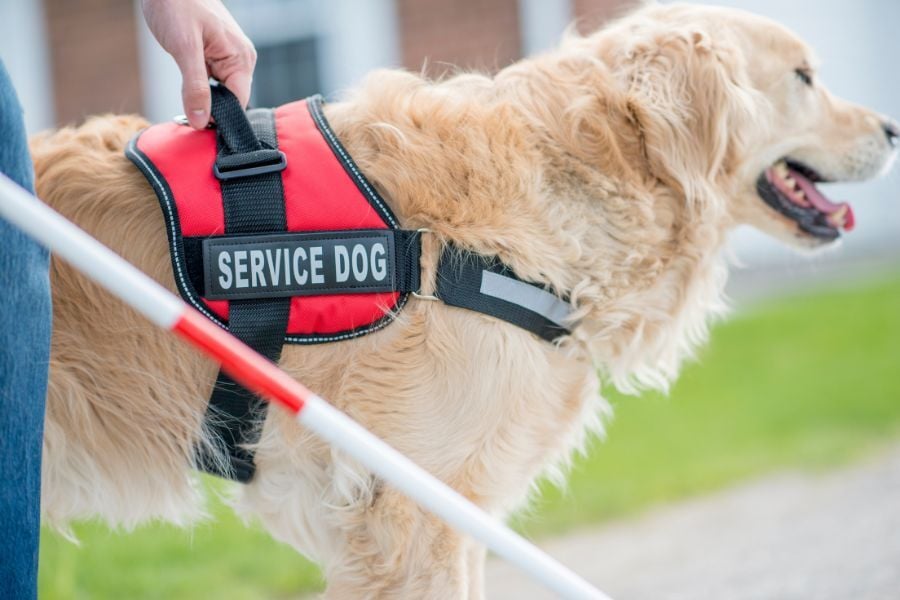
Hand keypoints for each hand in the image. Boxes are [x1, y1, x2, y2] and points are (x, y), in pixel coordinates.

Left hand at [141, 0, 256, 128]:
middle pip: (230, 100)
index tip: (198, 128)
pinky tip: (186, 87)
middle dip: (209, 109)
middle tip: (186, 117)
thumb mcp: (184, 47)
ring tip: (184, 99)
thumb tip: (201, 121)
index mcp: (241, 58)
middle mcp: (240, 59)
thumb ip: (195, 87)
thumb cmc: (177, 3)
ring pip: (219, 92)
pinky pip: (211, 81)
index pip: (238, 103)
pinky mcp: (216, 54)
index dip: (219, 118)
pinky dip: (198, 88)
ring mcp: (229, 56)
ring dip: (202, 98)